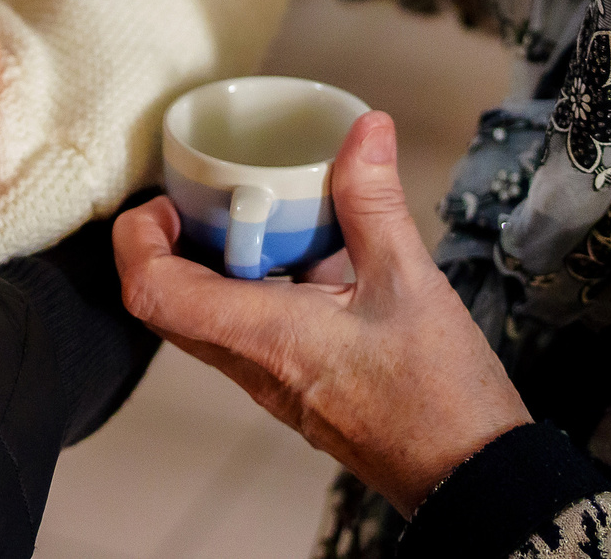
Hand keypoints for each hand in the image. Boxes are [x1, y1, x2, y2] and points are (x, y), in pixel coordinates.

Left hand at [111, 113, 530, 517]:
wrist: (472, 479)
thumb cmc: (441, 397)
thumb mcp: (410, 281)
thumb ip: (373, 202)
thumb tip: (363, 131)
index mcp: (265, 338)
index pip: (155, 295)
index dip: (138, 242)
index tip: (164, 202)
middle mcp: (254, 367)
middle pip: (170, 306)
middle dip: (173, 244)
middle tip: (204, 199)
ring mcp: (273, 384)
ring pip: (209, 319)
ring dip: (218, 265)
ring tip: (257, 216)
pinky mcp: (297, 388)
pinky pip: (249, 333)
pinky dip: (259, 288)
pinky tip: (311, 257)